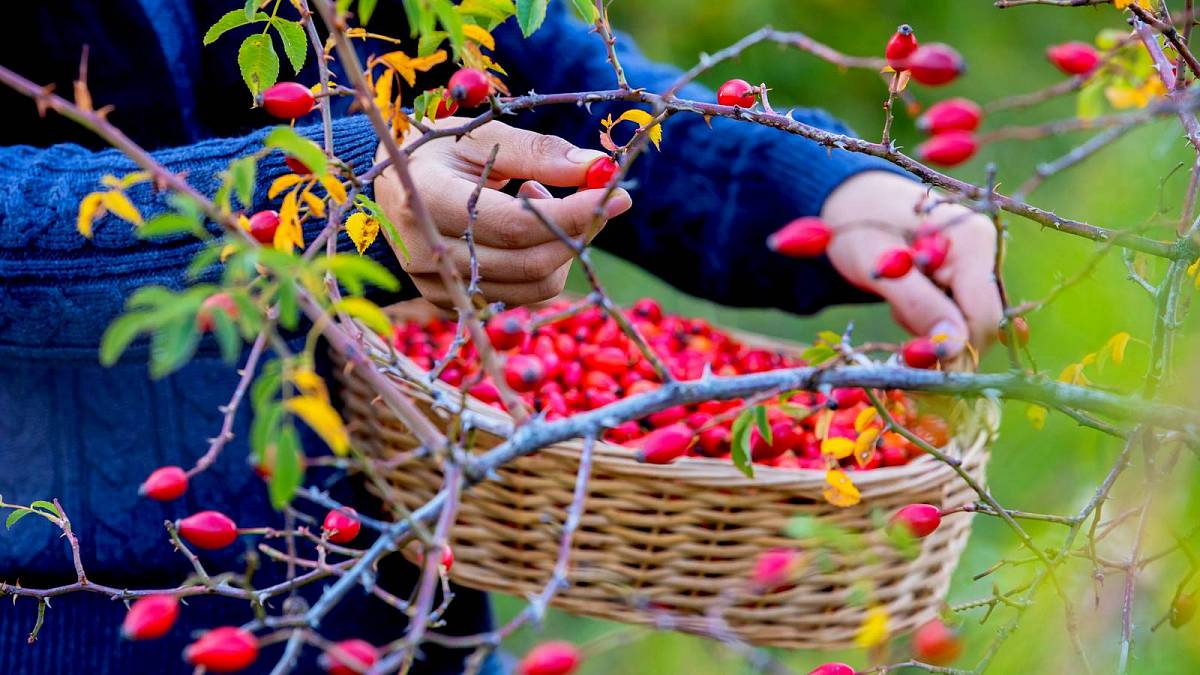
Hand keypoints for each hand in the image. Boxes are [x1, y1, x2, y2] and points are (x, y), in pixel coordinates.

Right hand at [373, 118, 632, 307]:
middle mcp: (426, 251)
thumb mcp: (481, 135)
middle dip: (578, 231)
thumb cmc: (438, 150)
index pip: (516, 223)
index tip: (617, 193)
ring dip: (560, 247)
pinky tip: (523, 229)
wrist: (388, 185)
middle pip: (530, 262)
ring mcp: (436, 285)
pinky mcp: (450, 304)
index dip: (573, 212)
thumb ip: (538, 150)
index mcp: (426, 199)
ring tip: (541, 201)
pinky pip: (520, 297)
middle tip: (594, 197)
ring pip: (533, 286)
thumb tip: (597, 166)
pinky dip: (541, 264)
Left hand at [821, 171, 1003, 354]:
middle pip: (981, 324)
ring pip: (967, 323)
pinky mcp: (966, 275)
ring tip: (899, 301)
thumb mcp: (878, 267)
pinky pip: (957, 314)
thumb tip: (954, 349)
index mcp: (974, 243)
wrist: (852, 201)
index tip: (918, 372)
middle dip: (941, 341)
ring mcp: (979, 263)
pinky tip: (907, 299)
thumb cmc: (858, 226)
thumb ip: (919, 306)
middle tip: (899, 340)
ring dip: (931, 330)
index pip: (984, 316)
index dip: (957, 350)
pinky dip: (929, 319)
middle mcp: (987, 252)